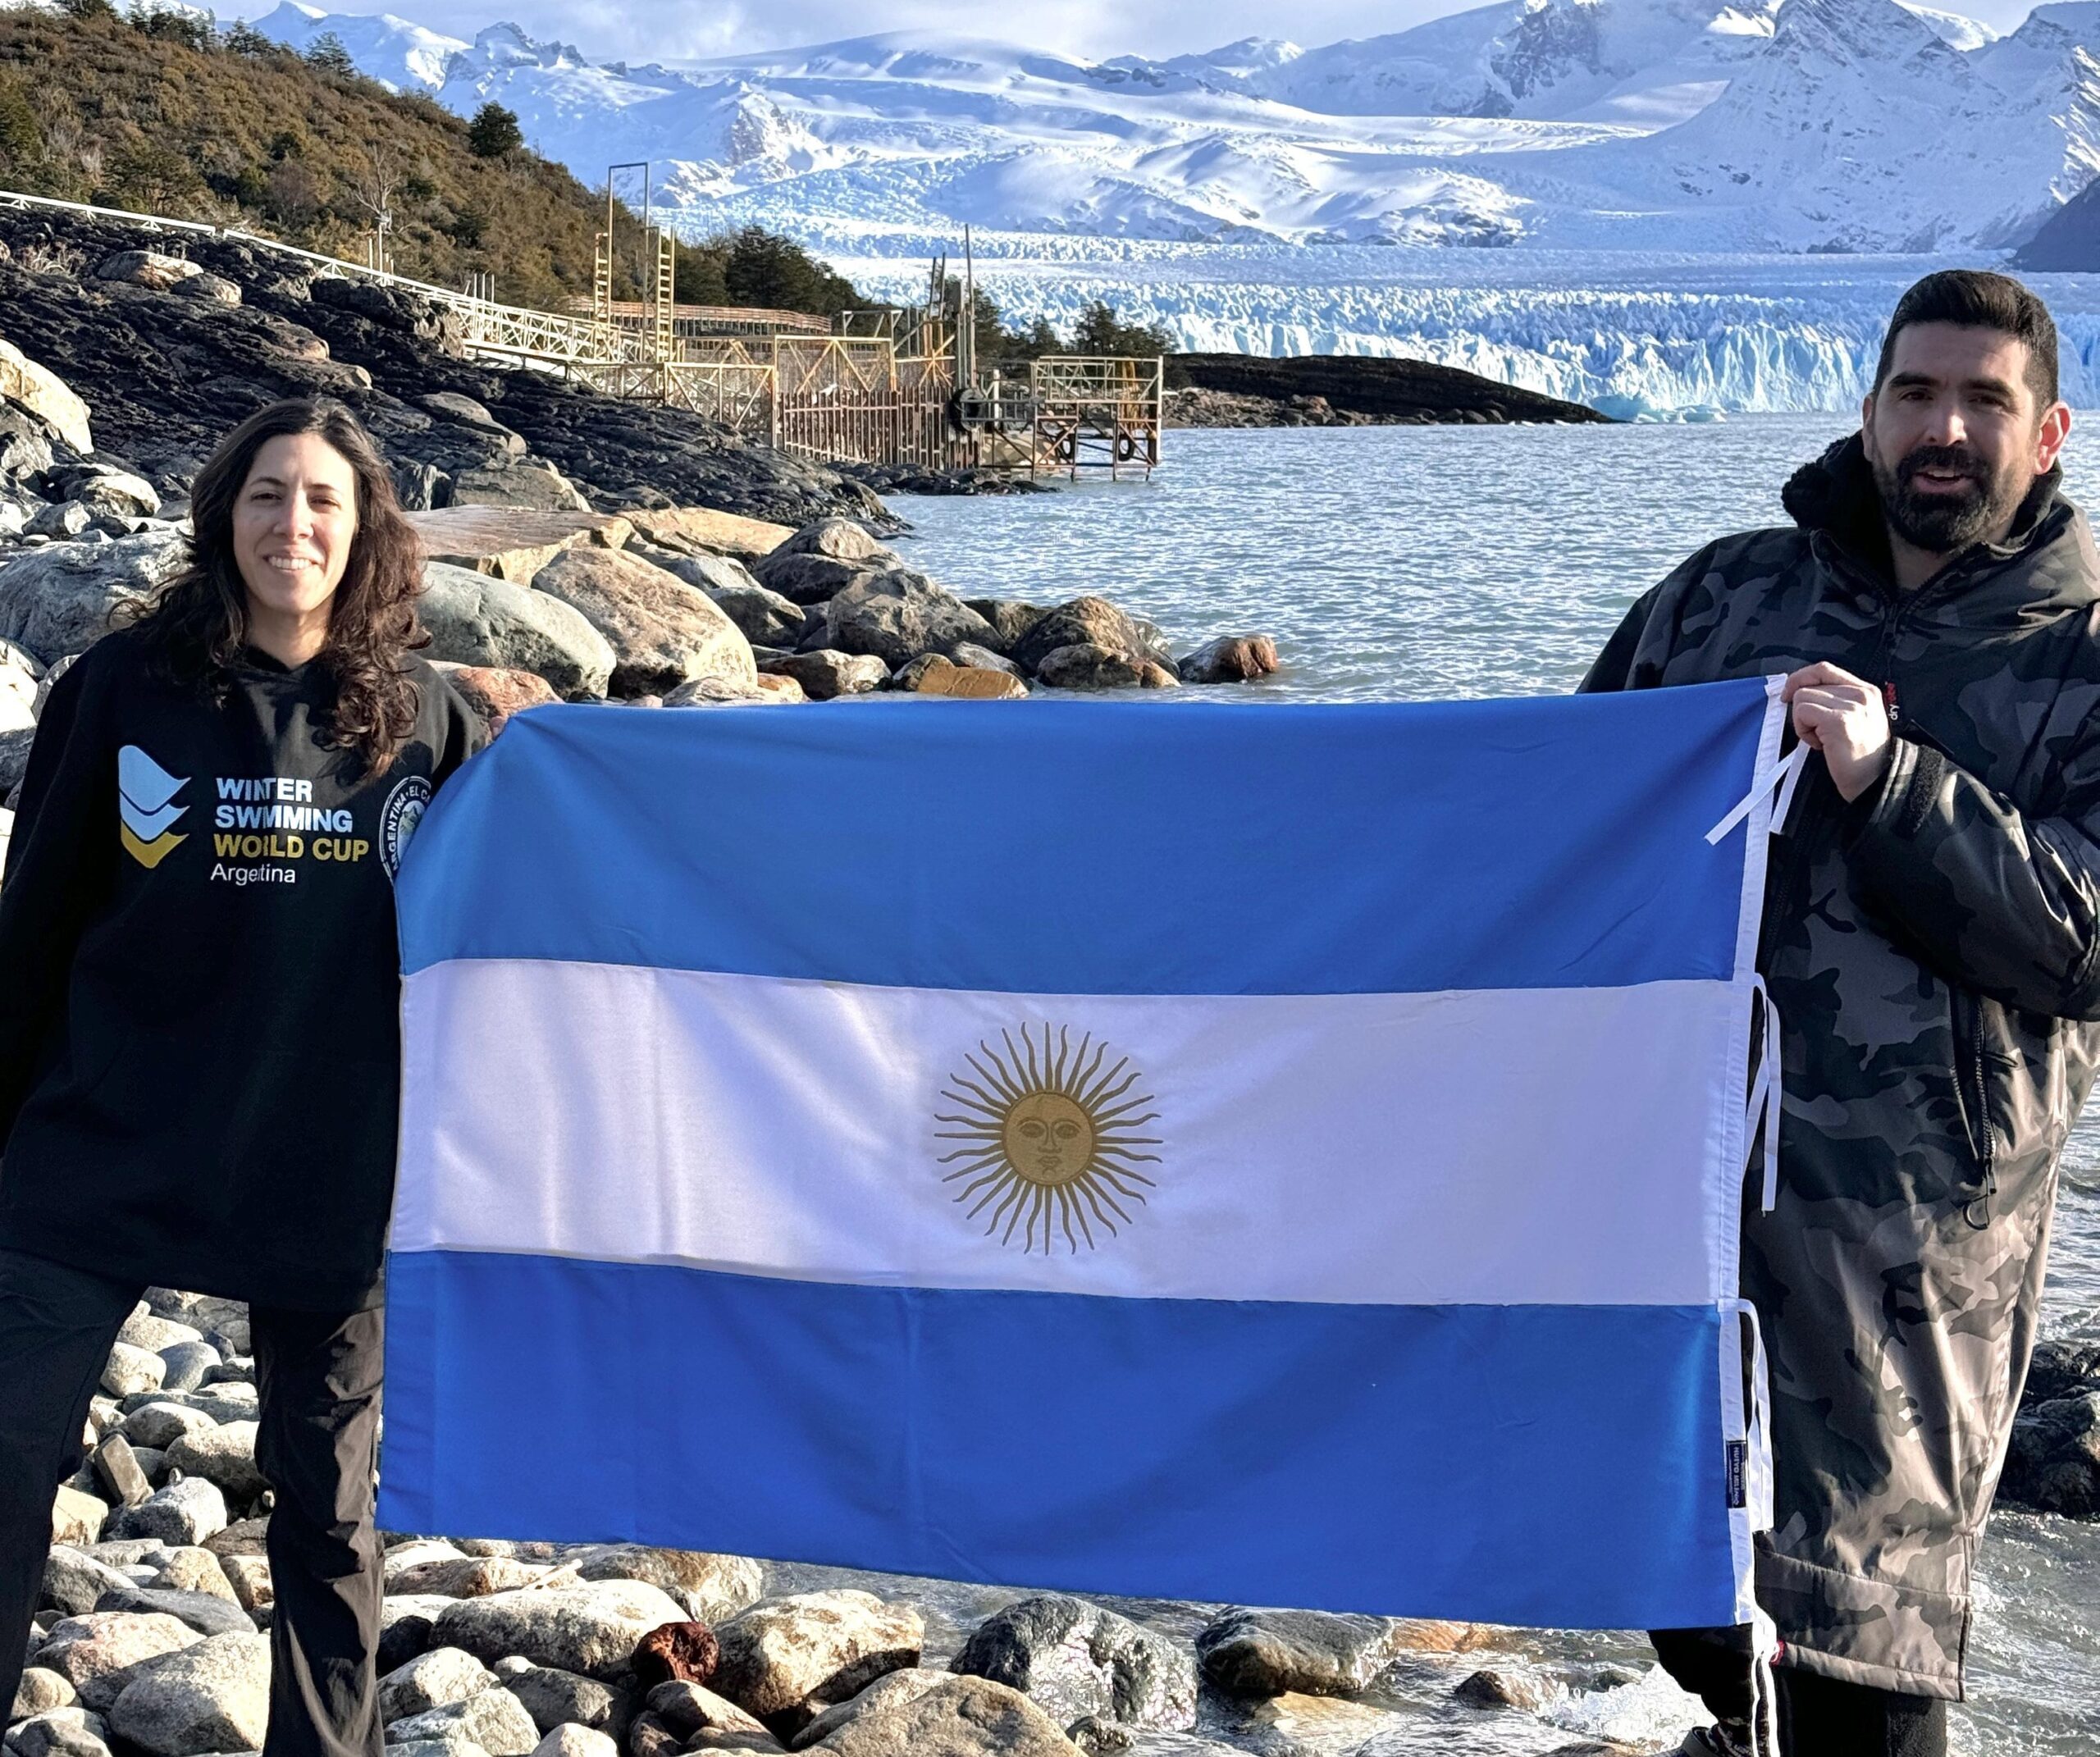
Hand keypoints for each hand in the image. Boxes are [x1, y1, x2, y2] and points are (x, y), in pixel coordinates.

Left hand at [1780, 663, 1891, 802]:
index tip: (1788, 694)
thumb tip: (1799, 689)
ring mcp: (1851, 706)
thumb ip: (1835, 700)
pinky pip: (1802, 712)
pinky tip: (1819, 744)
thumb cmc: (1858, 754)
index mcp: (1865, 690)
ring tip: (1820, 739)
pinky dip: (1802, 730)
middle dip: (1803, 710)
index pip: (1824, 668)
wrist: (1874, 780)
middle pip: (1809, 685)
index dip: (1800, 678)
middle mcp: (1861, 694)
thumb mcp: (1854, 718)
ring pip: (1802, 698)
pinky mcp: (1839, 721)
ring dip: (1802, 722)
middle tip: (1818, 732)